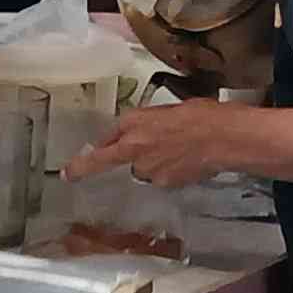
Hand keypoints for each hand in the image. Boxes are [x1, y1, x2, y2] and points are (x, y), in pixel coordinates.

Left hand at [66, 96, 262, 186]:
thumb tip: (125, 137)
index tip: (68, 175)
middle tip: (161, 140)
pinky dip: (170, 170)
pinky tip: (188, 160)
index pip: (99, 151)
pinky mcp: (166, 183)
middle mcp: (135, 150)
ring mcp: (150, 170)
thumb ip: (139, 124)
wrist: (225, 137)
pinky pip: (161, 177)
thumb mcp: (163, 110)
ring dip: (154, 161)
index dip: (83, 165)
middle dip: (135, 151)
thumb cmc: (200, 115)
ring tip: (180, 147)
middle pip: (123, 157)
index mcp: (132, 127)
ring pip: (144, 169)